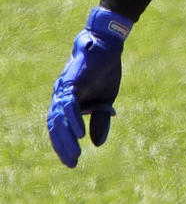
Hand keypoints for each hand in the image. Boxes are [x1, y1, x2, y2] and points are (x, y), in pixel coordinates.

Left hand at [47, 7, 131, 167]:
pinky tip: (79, 134)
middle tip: (72, 163)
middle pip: (55, 127)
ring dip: (66, 139)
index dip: (64, 145)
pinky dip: (72, 121)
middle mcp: (60, 97)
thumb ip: (100, 120)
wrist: (108, 46)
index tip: (73, 161)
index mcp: (67, 101)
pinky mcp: (70, 83)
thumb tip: (97, 144)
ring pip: (58, 119)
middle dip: (63, 147)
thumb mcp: (106, 100)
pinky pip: (68, 106)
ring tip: (75, 154)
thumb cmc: (106, 70)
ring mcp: (63, 89)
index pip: (60, 128)